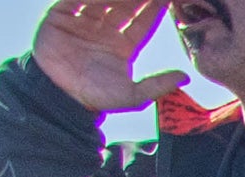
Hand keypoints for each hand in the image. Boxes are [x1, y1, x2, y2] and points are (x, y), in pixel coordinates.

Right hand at [32, 0, 180, 114]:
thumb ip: (157, 85)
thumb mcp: (132, 95)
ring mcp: (84, 20)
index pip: (142, 22)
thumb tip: (184, 78)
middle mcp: (105, 30)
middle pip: (126, 6)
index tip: (167, 0)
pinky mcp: (62, 14)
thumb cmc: (95, 98)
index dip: (154, 10)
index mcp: (122, 46)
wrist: (59, 95)